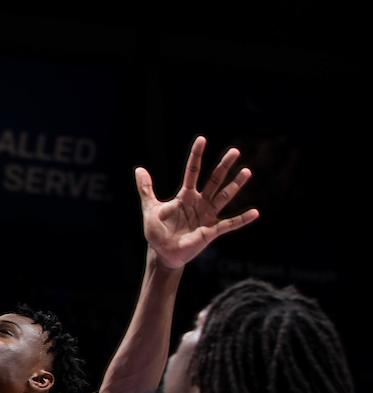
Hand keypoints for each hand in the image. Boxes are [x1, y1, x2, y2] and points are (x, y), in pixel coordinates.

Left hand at [136, 136, 258, 269]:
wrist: (162, 253)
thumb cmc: (157, 231)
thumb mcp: (150, 208)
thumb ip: (146, 189)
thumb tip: (139, 169)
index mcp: (185, 196)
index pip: (192, 171)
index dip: (196, 156)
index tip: (202, 139)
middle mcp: (199, 203)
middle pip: (213, 180)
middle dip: (223, 166)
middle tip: (235, 151)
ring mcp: (207, 216)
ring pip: (224, 197)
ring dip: (235, 185)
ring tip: (246, 171)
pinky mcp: (211, 231)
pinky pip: (229, 224)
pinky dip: (242, 219)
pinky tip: (255, 212)